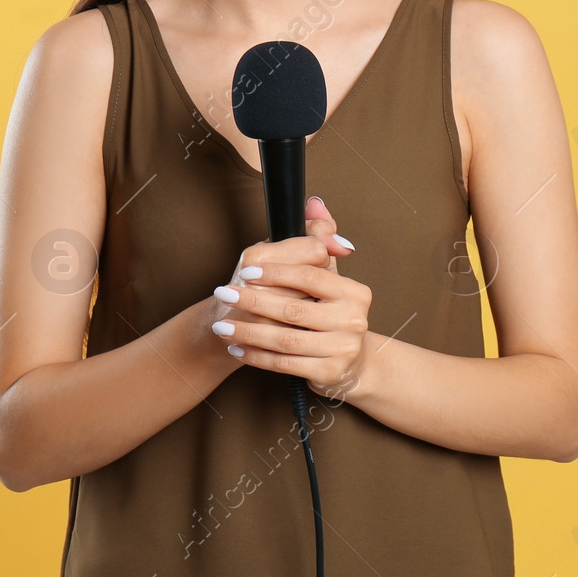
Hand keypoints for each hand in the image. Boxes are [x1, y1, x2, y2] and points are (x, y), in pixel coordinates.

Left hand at [210, 197, 371, 398]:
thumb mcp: (324, 274)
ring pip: (286, 338)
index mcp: (354, 290)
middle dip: (253, 301)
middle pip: (294, 307)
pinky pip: (285, 363)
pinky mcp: (329, 373)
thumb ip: (317, 237)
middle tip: (223, 294)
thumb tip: (314, 202)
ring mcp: (344, 348)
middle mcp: (354, 319)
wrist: (345, 362)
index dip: (276, 271)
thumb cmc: (326, 311)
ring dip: (248, 332)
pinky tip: (237, 348)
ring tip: (223, 327)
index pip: (311, 273)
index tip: (245, 272)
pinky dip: (257, 356)